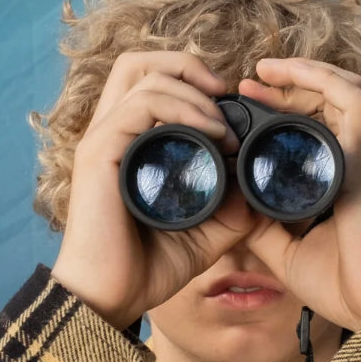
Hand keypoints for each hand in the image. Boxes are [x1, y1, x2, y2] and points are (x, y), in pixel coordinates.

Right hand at [50, 51, 256, 329]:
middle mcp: (110, 132)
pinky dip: (181, 109)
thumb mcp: (206, 231)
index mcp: (127, 142)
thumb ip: (232, 206)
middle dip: (187, 65)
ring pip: (142, 74)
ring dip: (193, 92)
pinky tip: (211, 135)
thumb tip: (261, 186)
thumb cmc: (147, 267)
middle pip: (138, 61)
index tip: (232, 108)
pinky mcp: (99, 153)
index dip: (193, 79)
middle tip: (224, 94)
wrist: (111, 299)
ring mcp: (101, 139)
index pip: (149, 79)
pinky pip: (140, 106)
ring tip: (223, 126)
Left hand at [242, 58, 360, 329]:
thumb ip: (259, 223)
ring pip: (343, 89)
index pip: (313, 128)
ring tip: (266, 69)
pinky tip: (290, 72)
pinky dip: (323, 78)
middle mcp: (352, 159)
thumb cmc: (342, 284)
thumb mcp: (283, 250)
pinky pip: (354, 99)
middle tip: (247, 84)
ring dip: (304, 73)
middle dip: (286, 87)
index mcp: (335, 179)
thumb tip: (229, 201)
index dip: (279, 112)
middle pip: (326, 102)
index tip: (242, 109)